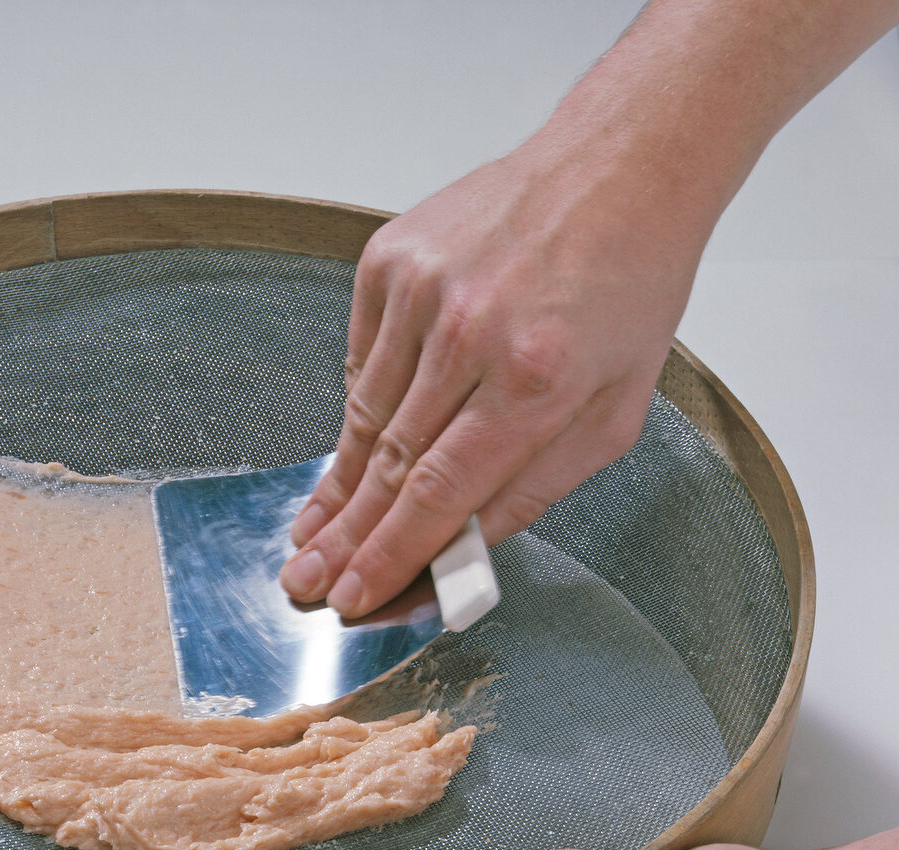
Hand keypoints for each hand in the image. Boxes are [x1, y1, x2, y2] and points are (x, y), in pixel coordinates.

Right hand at [278, 130, 705, 617]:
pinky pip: (360, 359)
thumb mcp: (614, 414)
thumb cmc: (626, 293)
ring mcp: (421, 290)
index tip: (351, 593)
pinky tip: (354, 448)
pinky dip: (358, 409)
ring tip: (311, 531)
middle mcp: (469, 333)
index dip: (387, 554)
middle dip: (341, 535)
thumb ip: (534, 488)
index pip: (438, 494)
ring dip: (337, 483)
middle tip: (304, 577)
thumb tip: (460, 546)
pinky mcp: (390, 261)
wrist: (616, 174)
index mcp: (536, 381)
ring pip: (363, 415)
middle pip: (387, 463)